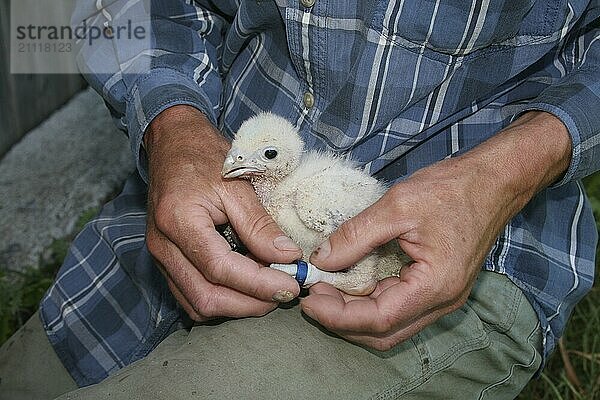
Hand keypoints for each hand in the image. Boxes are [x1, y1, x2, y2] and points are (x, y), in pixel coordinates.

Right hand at [144, 106, 302, 320]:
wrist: (173, 145)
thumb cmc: (204, 157)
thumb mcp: (237, 185)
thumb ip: (260, 224)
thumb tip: (287, 257)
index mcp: (178, 220)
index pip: (220, 269)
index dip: (258, 284)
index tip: (291, 285)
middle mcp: (162, 245)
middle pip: (206, 297)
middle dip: (250, 304)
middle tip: (284, 293)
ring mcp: (160, 256)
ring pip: (197, 304)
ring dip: (236, 306)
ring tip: (268, 291)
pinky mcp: (166, 261)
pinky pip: (191, 295)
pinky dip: (222, 299)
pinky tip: (246, 286)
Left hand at [301, 111, 571, 350]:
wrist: (493, 181)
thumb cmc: (452, 189)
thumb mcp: (397, 206)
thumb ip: (355, 236)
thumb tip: (321, 260)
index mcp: (435, 286)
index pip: (378, 319)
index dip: (338, 316)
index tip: (309, 299)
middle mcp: (441, 302)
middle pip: (383, 332)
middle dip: (343, 321)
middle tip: (313, 297)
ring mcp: (442, 297)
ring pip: (391, 325)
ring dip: (355, 315)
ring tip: (326, 292)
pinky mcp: (438, 288)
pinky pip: (399, 308)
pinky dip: (371, 303)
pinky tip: (350, 286)